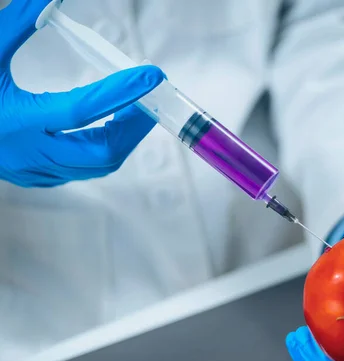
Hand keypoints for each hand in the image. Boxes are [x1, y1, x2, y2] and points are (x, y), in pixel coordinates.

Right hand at [0, 0, 164, 186]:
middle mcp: (27, 152)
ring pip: (96, 166)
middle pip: (102, 153)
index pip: (81, 109)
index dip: (120, 91)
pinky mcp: (33, 176)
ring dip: (121, 138)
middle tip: (149, 98)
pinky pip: (81, 170)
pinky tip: (104, 128)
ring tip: (133, 110)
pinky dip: (102, 149)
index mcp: (14, 120)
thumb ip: (16, 23)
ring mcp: (31, 170)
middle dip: (133, 126)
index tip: (150, 75)